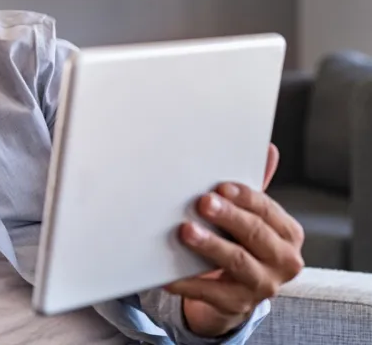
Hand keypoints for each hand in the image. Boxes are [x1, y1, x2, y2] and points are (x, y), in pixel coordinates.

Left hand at [166, 144, 304, 336]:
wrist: (230, 292)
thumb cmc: (239, 244)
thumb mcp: (248, 217)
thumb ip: (253, 190)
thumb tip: (268, 149)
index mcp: (286, 234)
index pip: (267, 210)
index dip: (244, 197)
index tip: (220, 186)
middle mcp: (283, 261)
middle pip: (255, 234)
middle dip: (228, 217)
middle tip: (203, 202)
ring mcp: (262, 285)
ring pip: (236, 262)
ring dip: (210, 245)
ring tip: (186, 232)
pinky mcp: (237, 304)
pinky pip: (209, 291)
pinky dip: (187, 280)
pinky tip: (167, 273)